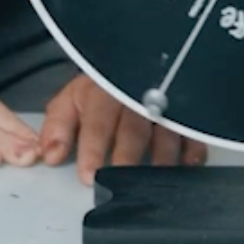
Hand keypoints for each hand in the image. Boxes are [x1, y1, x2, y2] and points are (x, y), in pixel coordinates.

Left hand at [38, 75, 206, 183]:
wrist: (135, 63)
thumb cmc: (103, 90)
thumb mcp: (73, 99)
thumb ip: (58, 126)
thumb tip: (50, 156)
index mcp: (104, 91)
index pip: (98, 119)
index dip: (93, 146)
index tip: (88, 173)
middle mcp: (135, 97)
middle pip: (133, 127)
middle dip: (126, 155)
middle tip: (119, 179)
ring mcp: (164, 104)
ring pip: (165, 130)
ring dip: (161, 157)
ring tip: (153, 180)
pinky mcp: (185, 113)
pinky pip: (193, 130)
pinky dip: (193, 149)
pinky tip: (188, 165)